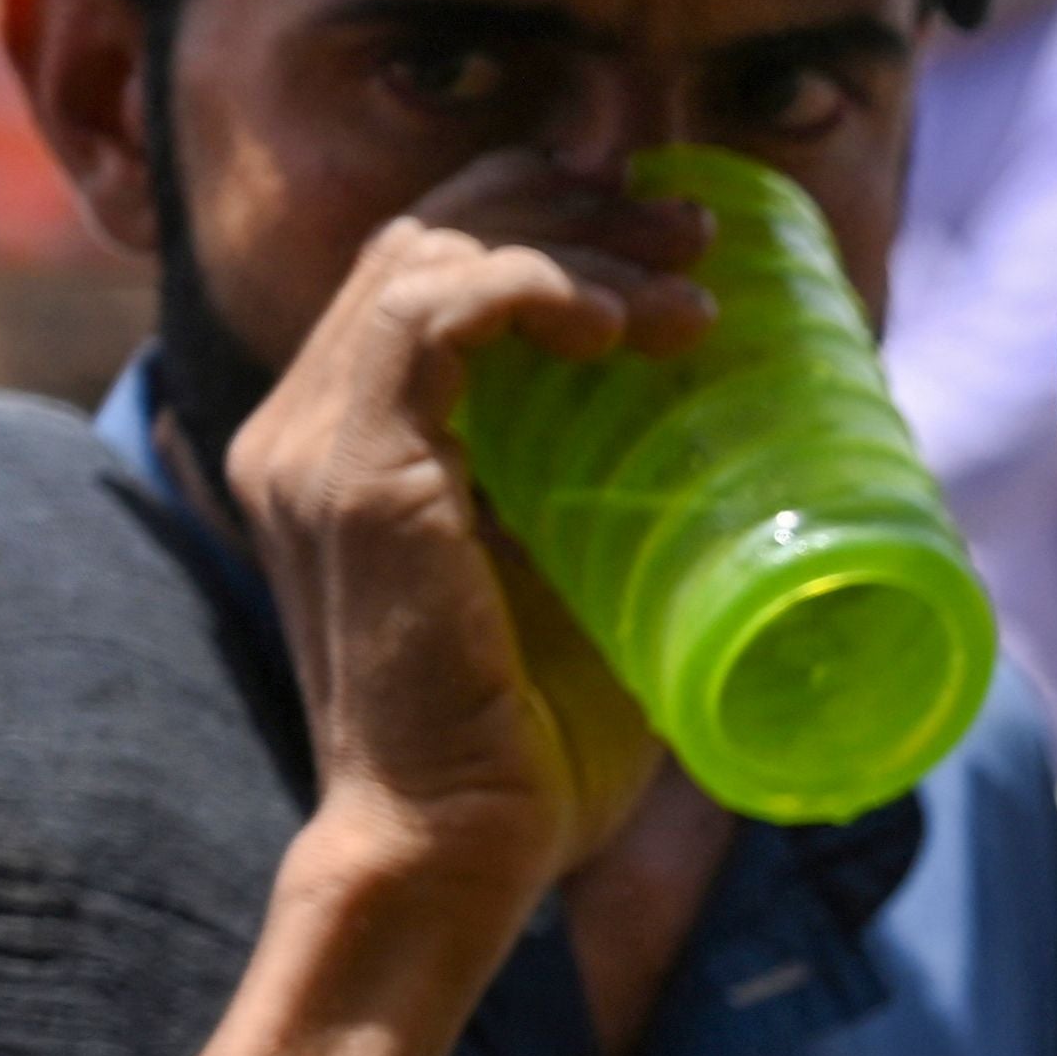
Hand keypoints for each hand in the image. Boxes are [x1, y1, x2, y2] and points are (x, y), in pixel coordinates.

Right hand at [221, 144, 704, 914]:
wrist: (452, 851)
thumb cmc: (529, 750)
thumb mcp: (578, 584)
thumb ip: (609, 505)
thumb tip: (752, 446)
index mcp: (345, 445)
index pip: (420, 268)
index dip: (537, 217)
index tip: (667, 232)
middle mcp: (304, 427)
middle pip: (424, 235)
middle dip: (566, 203)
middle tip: (692, 223)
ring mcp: (314, 445)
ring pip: (435, 256)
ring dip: (575, 242)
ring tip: (688, 274)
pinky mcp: (353, 473)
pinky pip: (436, 313)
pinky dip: (535, 287)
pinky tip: (620, 322)